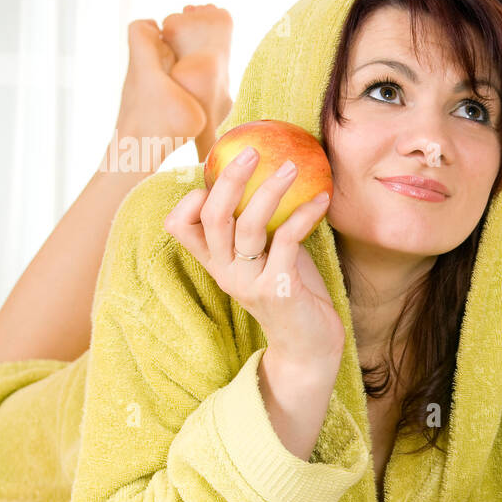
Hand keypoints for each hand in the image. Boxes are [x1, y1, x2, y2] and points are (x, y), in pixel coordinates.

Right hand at [163, 148, 344, 359]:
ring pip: (248, 225)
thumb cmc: (294, 295)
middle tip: (253, 151)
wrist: (309, 349)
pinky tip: (321, 200)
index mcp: (216, 263)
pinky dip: (304, 215)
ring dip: (270, 190)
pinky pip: (287, 240)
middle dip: (229, 179)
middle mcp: (226, 272)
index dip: (191, 197)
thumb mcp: (271, 256)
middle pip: (212, 217)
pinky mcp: (278, 290)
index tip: (218, 173)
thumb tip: (274, 173)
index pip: (180, 226)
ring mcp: (249, 283)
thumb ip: (263, 226)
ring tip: (293, 167)